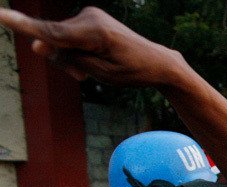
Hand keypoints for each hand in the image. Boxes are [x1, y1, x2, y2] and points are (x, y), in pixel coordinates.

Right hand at [0, 7, 183, 86]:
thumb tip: (37, 46)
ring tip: (93, 70)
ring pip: (60, 39)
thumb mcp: (100, 74)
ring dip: (70, 56)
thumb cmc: (132, 71)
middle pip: (54, 41)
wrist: (157, 61)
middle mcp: (90, 17)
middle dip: (63, 60)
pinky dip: (75, 49)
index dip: (24, 26)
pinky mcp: (89, 17)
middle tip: (83, 77)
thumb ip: (67, 59)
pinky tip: (92, 59)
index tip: (0, 15)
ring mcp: (89, 14)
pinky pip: (69, 35)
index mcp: (96, 33)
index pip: (52, 32)